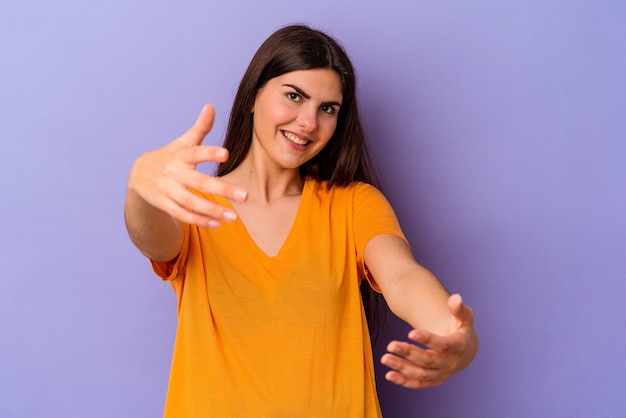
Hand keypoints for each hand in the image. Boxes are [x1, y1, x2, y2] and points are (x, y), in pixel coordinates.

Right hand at [128, 104, 247, 226]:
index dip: (210, 153)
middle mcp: (174, 173)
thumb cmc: (170, 156)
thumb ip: (200, 128)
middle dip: (222, 189)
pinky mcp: (165, 205)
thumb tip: (211, 106)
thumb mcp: (182, 142)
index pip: (196, 153)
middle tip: (245, 195)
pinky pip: (183, 215)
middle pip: (199, 183)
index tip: (226, 154)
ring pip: (191, 203)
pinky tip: (218, 223)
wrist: (139, 175)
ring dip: (213, 210)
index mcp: (181, 156)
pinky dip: (199, 220)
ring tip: (234, 216)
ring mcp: (168, 190)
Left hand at [381, 294, 477, 388]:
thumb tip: (455, 298)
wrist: (466, 352)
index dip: (428, 340)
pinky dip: (403, 381)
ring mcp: (441, 374)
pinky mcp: (433, 381)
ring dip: (402, 367)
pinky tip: (389, 375)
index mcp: (458, 347)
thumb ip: (459, 309)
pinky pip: (417, 384)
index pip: (443, 345)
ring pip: (421, 374)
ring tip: (385, 358)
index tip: (411, 333)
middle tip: (390, 345)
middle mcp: (450, 364)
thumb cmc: (461, 330)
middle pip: (428, 360)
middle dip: (409, 353)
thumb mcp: (464, 318)